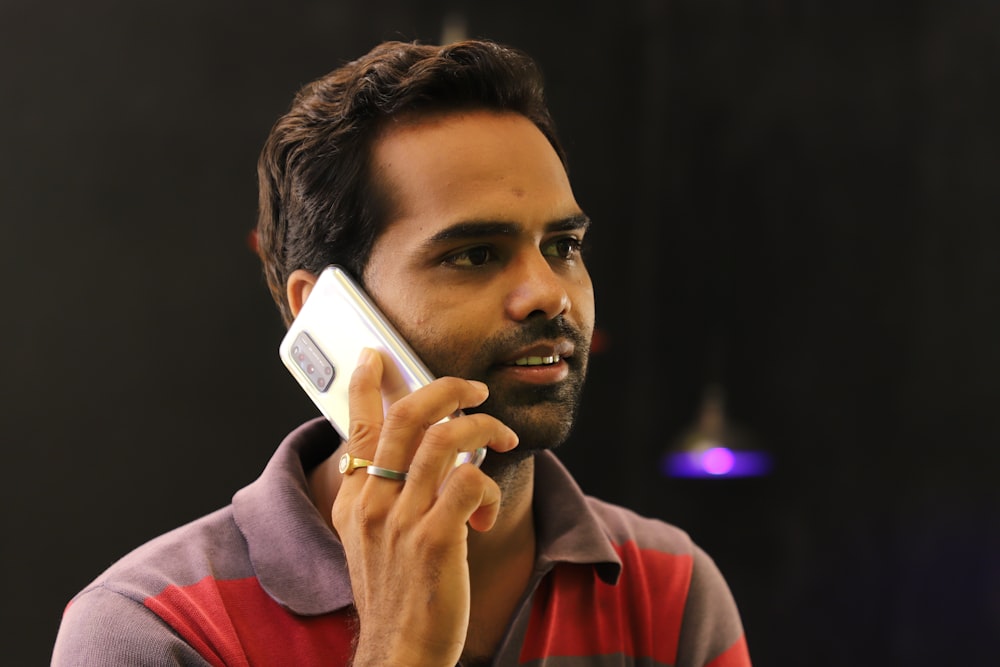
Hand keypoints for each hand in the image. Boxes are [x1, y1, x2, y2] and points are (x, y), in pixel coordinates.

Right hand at [332, 348, 518, 666]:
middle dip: (449, 388)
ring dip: (485, 428)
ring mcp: (402, 519)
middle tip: (474, 389)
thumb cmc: (394, 591)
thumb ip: (380, 492)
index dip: (366, 382)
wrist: (398, 650)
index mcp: (353, 497)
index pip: (356, 424)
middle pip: (409, 415)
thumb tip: (410, 449)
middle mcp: (372, 501)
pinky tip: (487, 513)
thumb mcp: (368, 538)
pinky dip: (490, 488)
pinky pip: (472, 482)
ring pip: (449, 438)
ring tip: (502, 437)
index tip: (376, 355)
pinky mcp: (436, 539)